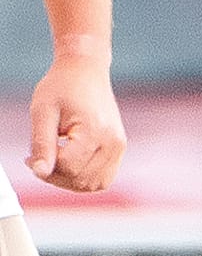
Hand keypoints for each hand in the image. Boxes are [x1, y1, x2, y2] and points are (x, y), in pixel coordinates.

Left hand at [28, 60, 124, 191]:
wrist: (86, 72)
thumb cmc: (62, 87)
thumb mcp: (43, 112)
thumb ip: (42, 143)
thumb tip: (40, 172)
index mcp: (94, 130)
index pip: (67, 166)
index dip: (43, 167)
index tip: (28, 156)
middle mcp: (113, 142)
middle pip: (81, 179)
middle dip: (55, 176)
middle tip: (39, 160)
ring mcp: (119, 147)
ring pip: (93, 184)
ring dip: (69, 182)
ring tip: (55, 163)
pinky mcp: (119, 150)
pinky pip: (102, 179)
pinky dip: (84, 179)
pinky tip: (70, 165)